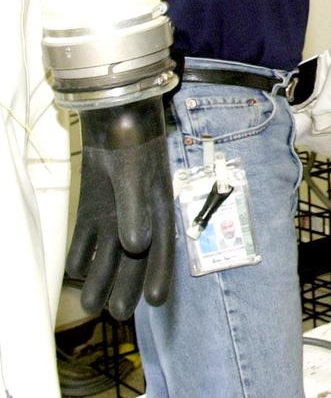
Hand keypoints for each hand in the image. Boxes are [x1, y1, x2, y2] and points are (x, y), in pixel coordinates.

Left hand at [66, 98, 173, 319]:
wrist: (111, 113)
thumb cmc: (132, 141)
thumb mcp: (135, 177)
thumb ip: (135, 211)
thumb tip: (137, 247)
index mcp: (158, 207)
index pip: (161, 247)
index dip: (159, 274)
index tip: (155, 301)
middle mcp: (139, 214)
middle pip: (134, 257)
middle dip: (127, 284)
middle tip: (120, 313)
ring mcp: (114, 210)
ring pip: (108, 251)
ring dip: (101, 276)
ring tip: (92, 304)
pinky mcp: (93, 204)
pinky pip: (86, 235)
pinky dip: (80, 253)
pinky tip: (73, 271)